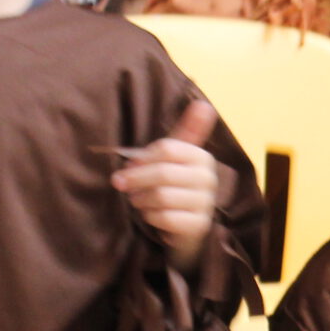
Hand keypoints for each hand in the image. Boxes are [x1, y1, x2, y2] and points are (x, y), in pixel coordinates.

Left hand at [113, 98, 221, 265]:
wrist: (184, 225)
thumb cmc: (173, 184)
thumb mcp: (175, 156)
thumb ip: (187, 130)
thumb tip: (203, 104)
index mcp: (202, 157)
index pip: (167, 149)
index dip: (143, 157)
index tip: (129, 164)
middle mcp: (209, 179)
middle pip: (163, 173)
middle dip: (136, 180)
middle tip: (120, 184)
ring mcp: (205, 204)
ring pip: (161, 197)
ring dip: (141, 200)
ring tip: (136, 200)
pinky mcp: (198, 226)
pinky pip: (166, 218)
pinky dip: (151, 218)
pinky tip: (149, 216)